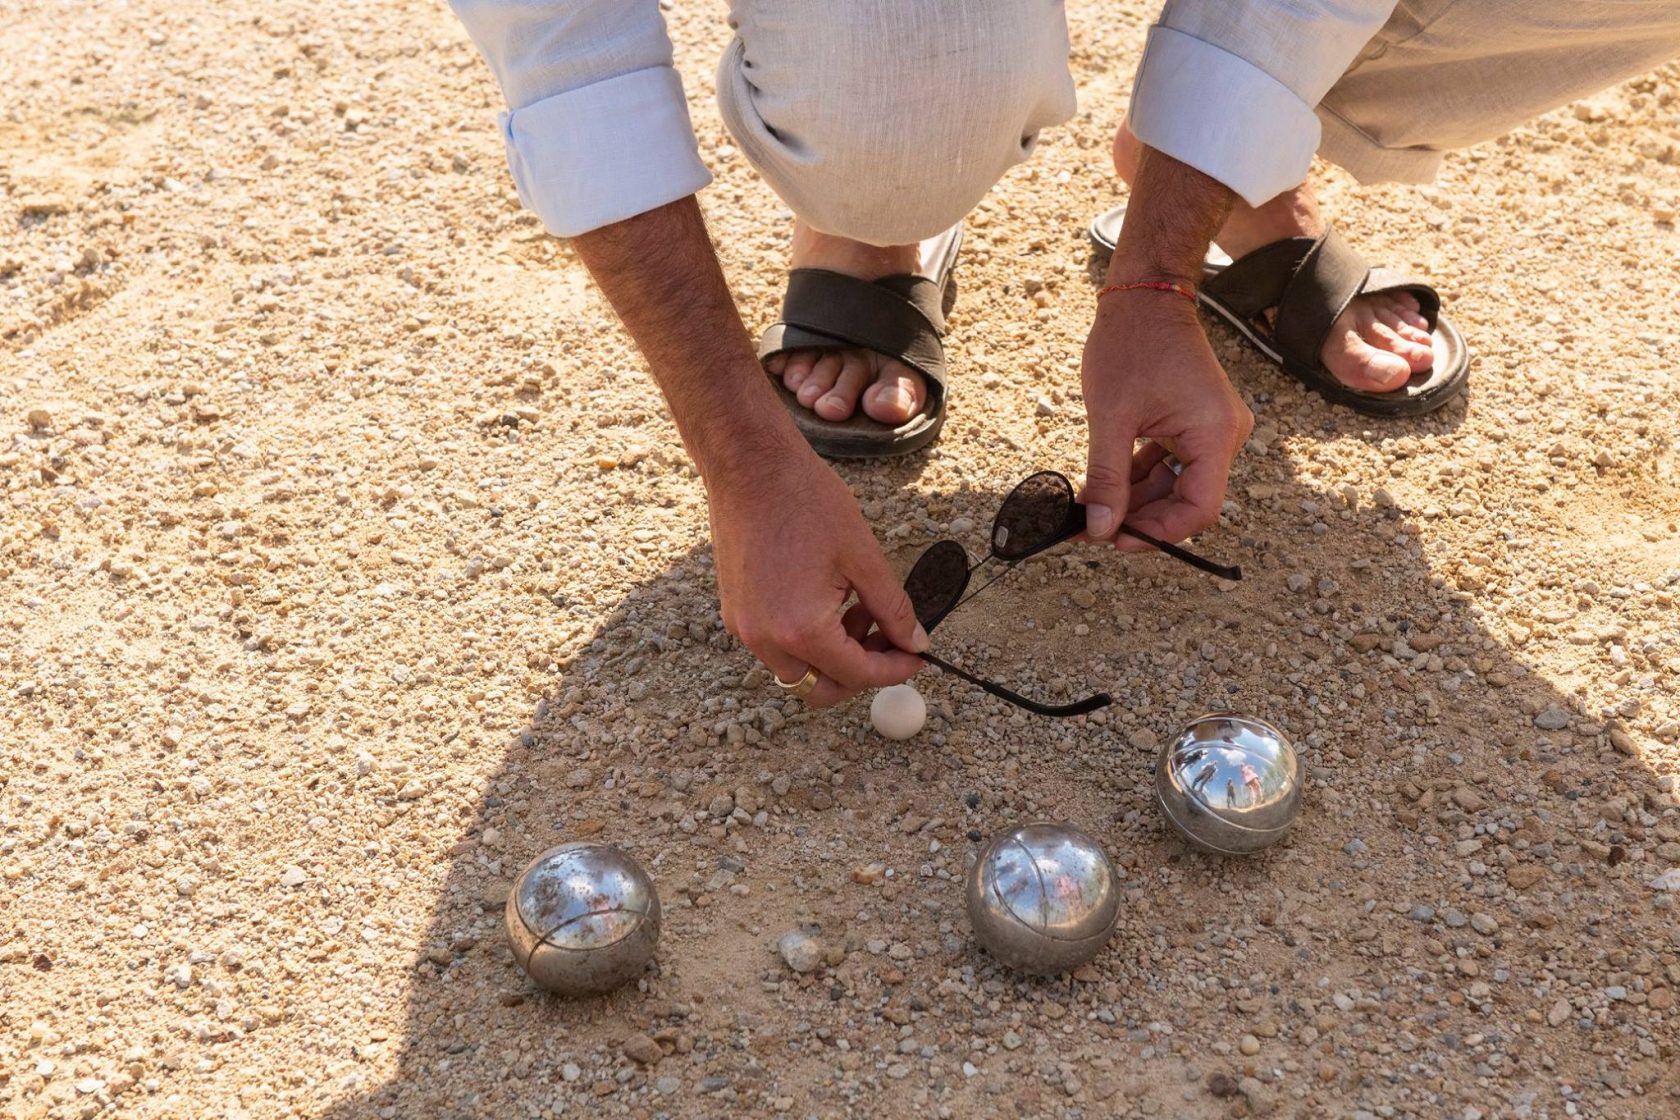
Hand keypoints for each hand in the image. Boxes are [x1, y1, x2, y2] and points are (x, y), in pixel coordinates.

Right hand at [707, 442, 927, 707]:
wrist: (749, 465)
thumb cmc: (805, 501)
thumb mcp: (863, 556)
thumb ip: (892, 608)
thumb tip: (914, 641)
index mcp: (802, 629)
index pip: (856, 674)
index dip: (894, 669)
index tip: (916, 656)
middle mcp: (766, 639)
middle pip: (821, 688)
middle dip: (859, 671)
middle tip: (885, 637)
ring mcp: (744, 627)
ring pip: (796, 670)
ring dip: (831, 655)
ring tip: (855, 609)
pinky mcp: (735, 612)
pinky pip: (774, 646)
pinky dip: (804, 639)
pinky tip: (825, 599)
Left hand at [1079, 291, 1252, 549]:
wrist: (1145, 297)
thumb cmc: (1131, 344)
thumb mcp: (1112, 417)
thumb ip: (1108, 477)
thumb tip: (1100, 528)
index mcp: (1214, 435)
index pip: (1199, 510)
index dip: (1158, 533)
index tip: (1115, 539)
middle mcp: (1224, 436)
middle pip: (1187, 501)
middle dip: (1139, 518)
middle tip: (1091, 528)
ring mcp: (1212, 430)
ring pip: (1175, 486)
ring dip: (1135, 501)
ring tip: (1090, 511)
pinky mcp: (1196, 425)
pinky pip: (1172, 465)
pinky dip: (1140, 478)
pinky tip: (1105, 487)